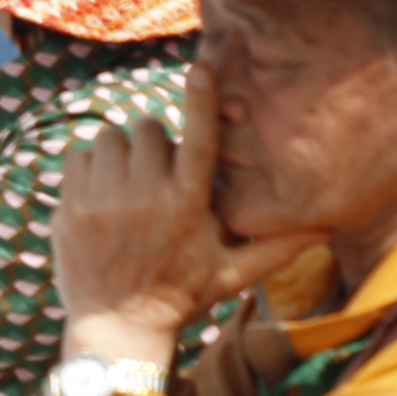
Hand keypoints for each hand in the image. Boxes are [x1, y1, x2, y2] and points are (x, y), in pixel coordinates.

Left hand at [52, 60, 309, 365]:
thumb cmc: (181, 296)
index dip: (200, 100)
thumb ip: (277, 247)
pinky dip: (91, 164)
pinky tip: (104, 191)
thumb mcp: (231, 273)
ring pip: (112, 137)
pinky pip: (79, 154)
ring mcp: (103, 198)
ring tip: (131, 182)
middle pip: (149, 129)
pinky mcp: (71, 203)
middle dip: (156, 143)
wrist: (118, 326)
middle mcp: (145, 196)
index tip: (199, 69)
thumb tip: (325, 228)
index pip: (198, 140)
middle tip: (160, 173)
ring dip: (123, 152)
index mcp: (188, 206)